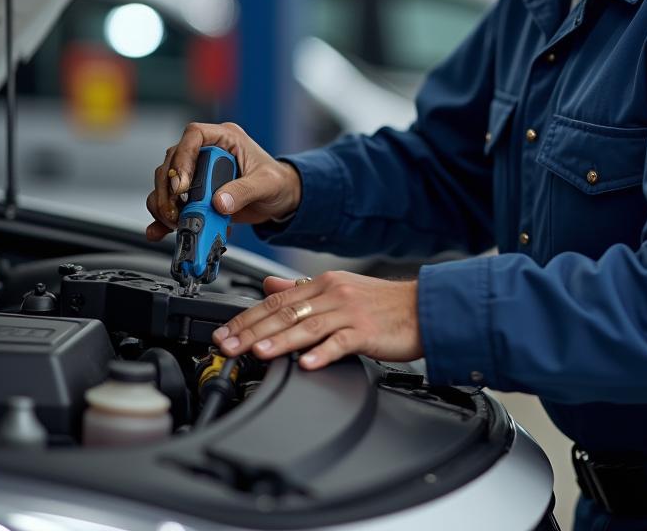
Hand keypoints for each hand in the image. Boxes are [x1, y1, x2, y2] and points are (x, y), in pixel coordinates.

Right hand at [145, 121, 300, 240]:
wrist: (280, 200)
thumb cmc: (277, 182)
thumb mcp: (266, 184)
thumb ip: (244, 191)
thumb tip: (219, 202)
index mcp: (226, 138)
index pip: (194, 135)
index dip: (183, 157)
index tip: (182, 185)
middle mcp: (208, 152)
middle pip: (173, 161)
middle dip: (168, 188)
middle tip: (175, 211)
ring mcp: (198, 172)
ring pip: (166, 182)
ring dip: (163, 204)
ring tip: (175, 222)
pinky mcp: (194, 194)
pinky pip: (171, 203)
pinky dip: (162, 219)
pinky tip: (159, 231)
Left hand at [212, 271, 421, 369]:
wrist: (422, 307)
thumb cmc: (382, 303)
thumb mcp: (339, 287)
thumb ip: (302, 288)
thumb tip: (269, 284)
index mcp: (323, 284)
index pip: (276, 299)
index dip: (247, 317)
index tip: (224, 332)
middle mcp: (333, 294)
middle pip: (285, 312)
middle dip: (252, 331)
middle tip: (228, 346)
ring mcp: (349, 312)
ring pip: (307, 326)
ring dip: (280, 340)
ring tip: (257, 353)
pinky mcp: (367, 332)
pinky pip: (341, 342)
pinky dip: (322, 353)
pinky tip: (307, 364)